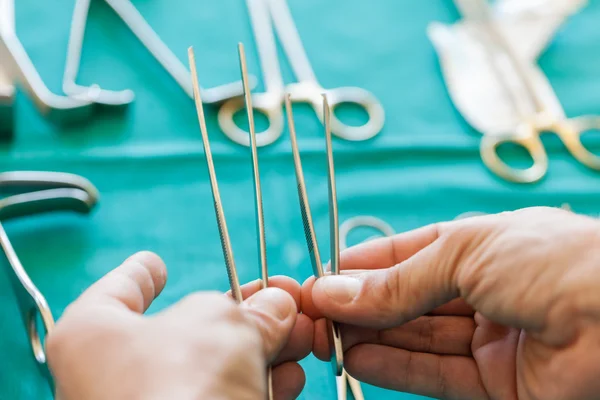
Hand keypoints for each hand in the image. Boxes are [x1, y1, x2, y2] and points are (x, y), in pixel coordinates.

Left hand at [47, 252, 312, 399]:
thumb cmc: (182, 382)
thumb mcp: (222, 322)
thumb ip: (248, 308)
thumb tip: (276, 305)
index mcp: (93, 335)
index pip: (117, 291)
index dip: (141, 274)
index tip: (155, 263)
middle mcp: (109, 378)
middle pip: (184, 331)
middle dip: (243, 313)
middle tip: (281, 299)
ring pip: (213, 370)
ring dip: (263, 350)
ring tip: (301, 334)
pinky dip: (258, 386)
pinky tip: (291, 376)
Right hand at [302, 207, 599, 399]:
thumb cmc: (552, 259)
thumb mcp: (462, 253)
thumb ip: (399, 281)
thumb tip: (335, 290)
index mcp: (481, 246)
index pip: (408, 255)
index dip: (365, 267)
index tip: (323, 278)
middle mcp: (484, 291)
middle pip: (409, 301)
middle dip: (362, 306)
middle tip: (316, 314)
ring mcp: (492, 339)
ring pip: (418, 340)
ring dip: (371, 339)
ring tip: (328, 338)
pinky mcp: (500, 384)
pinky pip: (438, 376)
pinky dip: (395, 368)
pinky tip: (359, 359)